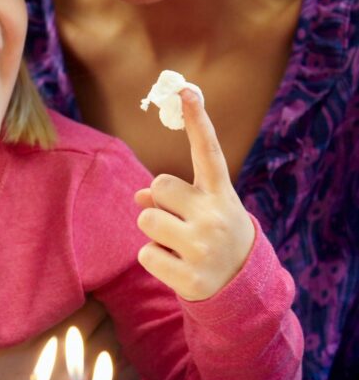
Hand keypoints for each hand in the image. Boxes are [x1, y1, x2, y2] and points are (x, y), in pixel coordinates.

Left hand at [134, 89, 254, 300]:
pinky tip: (178, 267)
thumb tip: (139, 197)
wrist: (241, 289)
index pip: (208, 150)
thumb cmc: (213, 238)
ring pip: (146, 219)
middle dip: (160, 203)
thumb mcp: (203, 211)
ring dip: (153, 232)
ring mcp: (203, 247)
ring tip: (178, 245)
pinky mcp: (190, 277)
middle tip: (180, 223)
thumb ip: (173, 196)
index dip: (197, 119)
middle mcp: (215, 216)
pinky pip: (145, 254)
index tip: (185, 89)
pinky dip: (155, 260)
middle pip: (158, 186)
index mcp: (221, 194)